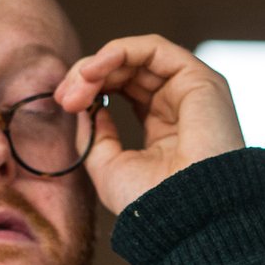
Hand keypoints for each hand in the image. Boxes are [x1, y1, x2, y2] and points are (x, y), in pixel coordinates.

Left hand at [52, 34, 246, 213]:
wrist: (186, 216)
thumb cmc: (151, 203)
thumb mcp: (109, 167)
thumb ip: (95, 135)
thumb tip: (86, 107)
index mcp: (164, 128)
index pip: (124, 89)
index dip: (91, 88)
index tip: (64, 104)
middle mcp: (180, 105)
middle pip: (127, 69)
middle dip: (88, 76)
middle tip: (65, 97)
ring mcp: (191, 90)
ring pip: (137, 56)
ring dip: (99, 64)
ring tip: (77, 84)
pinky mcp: (200, 79)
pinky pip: (154, 48)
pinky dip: (120, 51)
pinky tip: (94, 69)